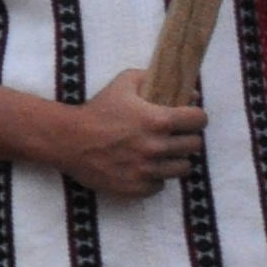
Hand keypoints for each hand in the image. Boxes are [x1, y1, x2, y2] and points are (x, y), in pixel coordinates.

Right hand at [49, 68, 205, 198]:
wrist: (66, 140)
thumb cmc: (96, 110)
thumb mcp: (123, 83)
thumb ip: (153, 79)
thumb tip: (187, 89)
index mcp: (158, 120)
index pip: (200, 120)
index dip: (196, 117)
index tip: (189, 119)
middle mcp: (157, 147)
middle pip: (195, 145)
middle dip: (187, 138)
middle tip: (175, 136)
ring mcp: (147, 170)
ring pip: (183, 168)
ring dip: (175, 160)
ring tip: (162, 155)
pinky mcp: (136, 187)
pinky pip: (160, 185)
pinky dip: (155, 177)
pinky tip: (143, 168)